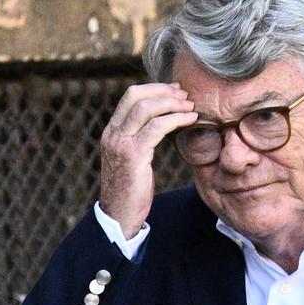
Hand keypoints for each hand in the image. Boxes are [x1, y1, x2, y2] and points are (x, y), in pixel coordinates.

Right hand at [97, 82, 199, 238]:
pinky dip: (176, 120)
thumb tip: (160, 123)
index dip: (155, 88)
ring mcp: (121, 143)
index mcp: (112, 131)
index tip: (175, 91)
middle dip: (164, 91)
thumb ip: (139, 138)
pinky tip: (191, 120)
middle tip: (185, 95)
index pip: (131, 96)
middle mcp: (113, 133)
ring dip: (173, 104)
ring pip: (147, 108)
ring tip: (191, 107)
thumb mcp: (132, 158)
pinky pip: (157, 128)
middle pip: (137, 95)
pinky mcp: (133, 155)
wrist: (119, 216)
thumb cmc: (130, 190)